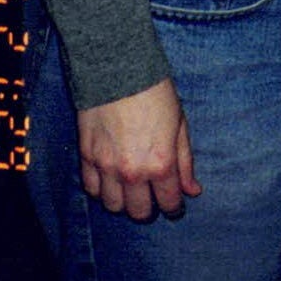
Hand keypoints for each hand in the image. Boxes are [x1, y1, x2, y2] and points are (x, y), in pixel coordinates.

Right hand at [77, 76, 201, 222]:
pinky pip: (91, 189)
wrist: (119, 69)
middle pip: (139, 211)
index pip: (168, 202)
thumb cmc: (155, 93)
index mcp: (160, 163)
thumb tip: (192, 190)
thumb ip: (185, 161)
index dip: (174, 207)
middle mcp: (132, 172)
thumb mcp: (179, 125)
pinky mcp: (87, 157)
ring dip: (123, 203)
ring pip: (113, 206)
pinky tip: (110, 181)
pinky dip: (101, 190)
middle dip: (149, 209)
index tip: (174, 205)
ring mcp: (107, 166)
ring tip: (130, 191)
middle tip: (152, 199)